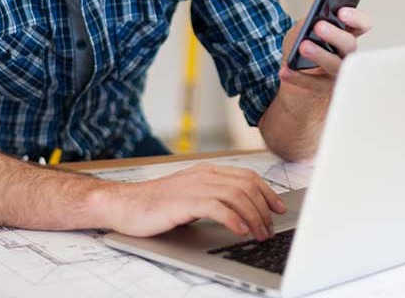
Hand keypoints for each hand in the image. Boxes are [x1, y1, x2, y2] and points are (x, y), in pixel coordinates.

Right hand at [103, 163, 285, 238]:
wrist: (125, 205)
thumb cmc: (156, 205)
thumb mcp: (191, 197)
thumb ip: (214, 198)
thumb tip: (242, 213)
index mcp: (207, 171)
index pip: (247, 176)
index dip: (267, 192)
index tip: (278, 208)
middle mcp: (204, 175)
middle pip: (247, 186)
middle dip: (263, 209)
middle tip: (269, 229)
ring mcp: (194, 186)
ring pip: (236, 196)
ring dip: (253, 217)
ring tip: (259, 233)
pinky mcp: (184, 202)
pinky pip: (217, 207)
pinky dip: (234, 219)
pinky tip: (240, 231)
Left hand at [279, 7, 372, 94]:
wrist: (290, 70)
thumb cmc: (300, 43)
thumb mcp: (301, 28)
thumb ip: (308, 23)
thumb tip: (310, 22)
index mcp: (346, 33)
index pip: (361, 25)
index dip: (356, 19)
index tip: (341, 12)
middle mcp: (346, 54)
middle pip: (349, 45)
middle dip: (335, 35)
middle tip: (319, 26)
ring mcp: (337, 72)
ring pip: (336, 66)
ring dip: (320, 55)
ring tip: (303, 46)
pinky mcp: (324, 88)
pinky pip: (314, 84)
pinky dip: (298, 77)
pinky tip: (285, 71)